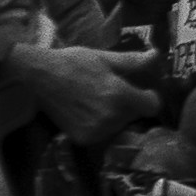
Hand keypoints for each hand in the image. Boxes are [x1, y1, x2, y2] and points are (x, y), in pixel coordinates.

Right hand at [12, 43, 165, 142]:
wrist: (38, 78)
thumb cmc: (72, 62)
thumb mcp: (104, 58)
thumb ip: (133, 61)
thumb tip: (158, 56)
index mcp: (120, 95)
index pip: (153, 105)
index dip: (149, 97)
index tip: (140, 90)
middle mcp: (112, 117)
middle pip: (135, 115)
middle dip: (129, 104)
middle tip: (110, 90)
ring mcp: (97, 131)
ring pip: (120, 125)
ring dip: (114, 115)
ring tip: (95, 99)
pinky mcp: (84, 139)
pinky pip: (103, 134)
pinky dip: (98, 124)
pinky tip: (85, 111)